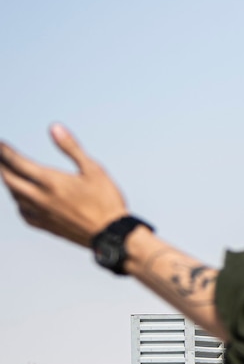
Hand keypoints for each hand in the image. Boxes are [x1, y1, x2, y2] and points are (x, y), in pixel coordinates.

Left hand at [0, 124, 130, 245]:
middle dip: (1, 166)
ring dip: (8, 182)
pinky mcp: (47, 226)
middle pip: (9, 179)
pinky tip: (21, 200)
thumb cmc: (106, 201)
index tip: (1, 144)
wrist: (112, 235)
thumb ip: (71, 148)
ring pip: (14, 196)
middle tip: (0, 158)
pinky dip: (18, 203)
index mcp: (51, 181)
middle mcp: (41, 197)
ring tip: (7, 173)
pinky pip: (23, 213)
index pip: (17, 163)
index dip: (5, 152)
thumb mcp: (94, 170)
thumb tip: (55, 128)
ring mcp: (42, 213)